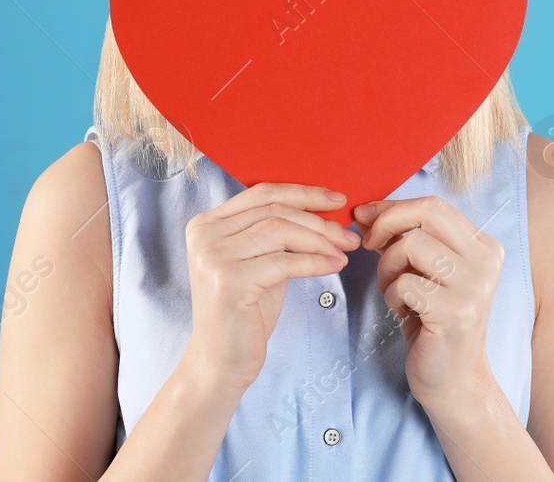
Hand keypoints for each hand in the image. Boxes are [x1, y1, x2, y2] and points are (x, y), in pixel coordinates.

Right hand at [182, 182, 361, 390]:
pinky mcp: (228, 280)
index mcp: (207, 223)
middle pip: (274, 211)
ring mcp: (213, 256)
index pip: (262, 193)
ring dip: (320, 240)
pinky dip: (315, 262)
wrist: (221, 360)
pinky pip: (284, 262)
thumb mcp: (259, 261)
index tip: (337, 199)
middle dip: (318, 220)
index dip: (303, 193)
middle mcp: (204, 235)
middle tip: (348, 233)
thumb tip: (325, 210)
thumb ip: (276, 234)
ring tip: (344, 251)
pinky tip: (334, 266)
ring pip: (280, 231)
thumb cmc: (245, 311)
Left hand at [353, 195, 503, 412]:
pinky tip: (403, 312)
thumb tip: (367, 211)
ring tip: (393, 290)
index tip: (365, 216)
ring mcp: (474, 287)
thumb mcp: (426, 273)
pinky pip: (405, 283)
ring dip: (387, 266)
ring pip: (411, 245)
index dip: (392, 206)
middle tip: (368, 245)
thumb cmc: (435, 323)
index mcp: (484, 246)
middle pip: (426, 213)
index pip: (434, 205)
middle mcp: (486, 261)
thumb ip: (407, 239)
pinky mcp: (456, 313)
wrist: (455, 380)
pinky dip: (392, 296)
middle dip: (386, 223)